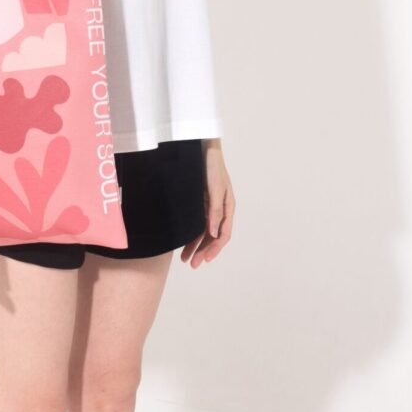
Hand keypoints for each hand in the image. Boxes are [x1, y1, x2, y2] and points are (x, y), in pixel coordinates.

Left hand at [180, 140, 234, 268]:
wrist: (200, 147)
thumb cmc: (211, 166)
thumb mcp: (214, 189)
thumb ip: (215, 211)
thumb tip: (213, 234)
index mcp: (228, 207)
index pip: (223, 234)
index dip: (214, 249)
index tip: (204, 260)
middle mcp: (219, 209)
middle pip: (212, 236)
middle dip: (202, 251)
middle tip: (192, 264)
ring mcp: (208, 206)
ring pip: (203, 231)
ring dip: (195, 245)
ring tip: (184, 259)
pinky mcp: (198, 202)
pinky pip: (195, 222)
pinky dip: (190, 233)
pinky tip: (183, 242)